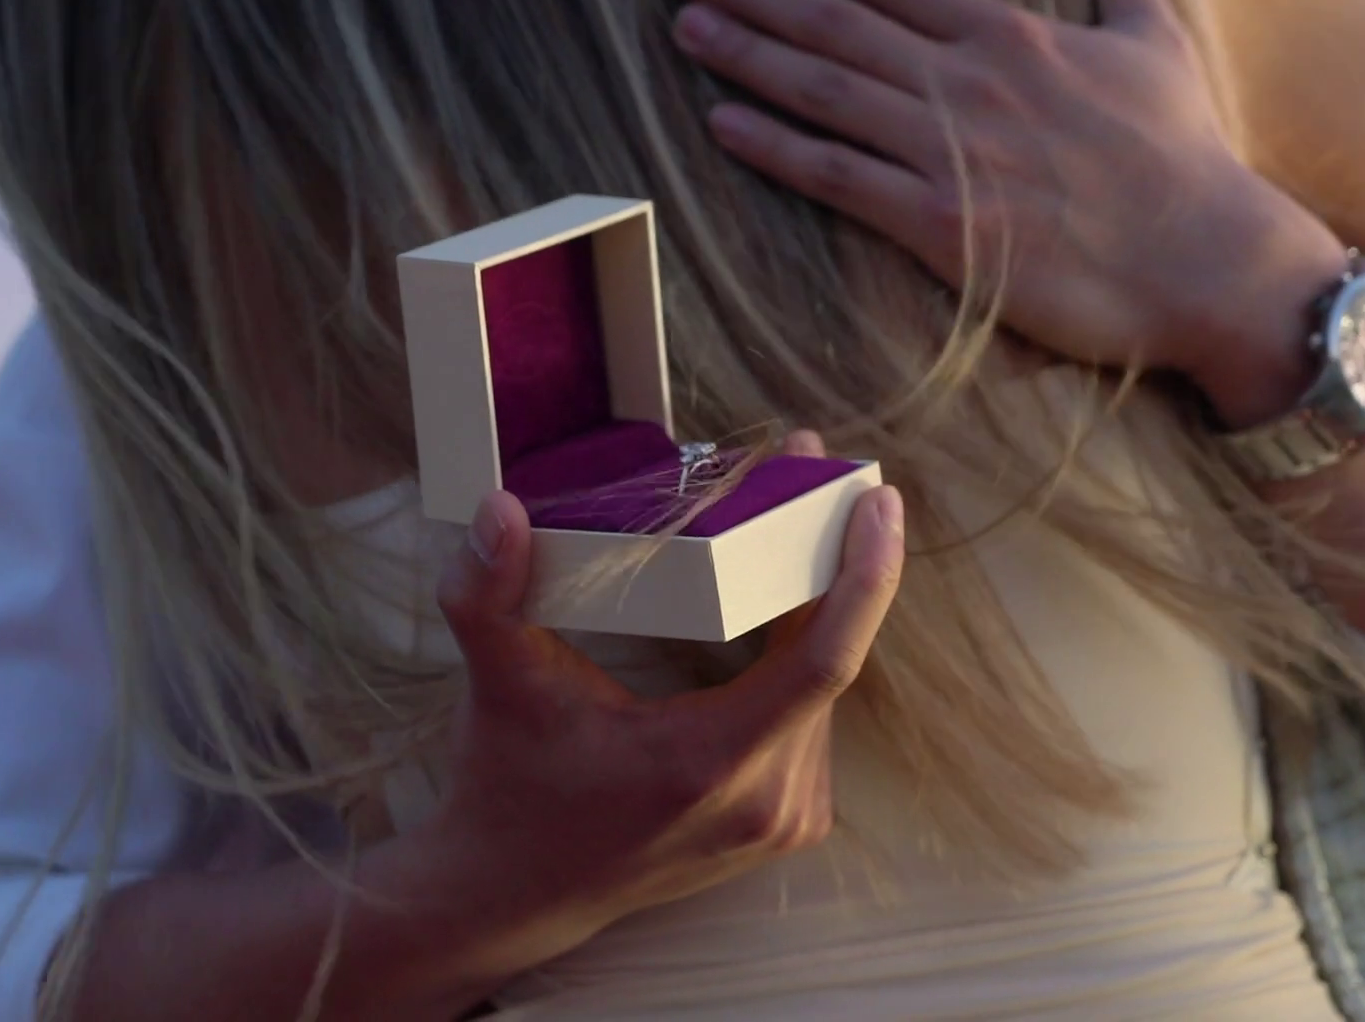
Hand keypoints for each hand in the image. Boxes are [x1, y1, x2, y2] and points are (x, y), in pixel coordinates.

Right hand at [396, 431, 903, 961]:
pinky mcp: (786, 824)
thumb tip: (498, 508)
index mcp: (711, 764)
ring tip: (792, 519)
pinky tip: (785, 596)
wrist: (512, 893)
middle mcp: (766, 799)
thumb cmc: (508, 787)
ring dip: (819, 604)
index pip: (826, 661)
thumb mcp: (496, 686)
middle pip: (832, 658)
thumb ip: (486, 593)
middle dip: (829, 559)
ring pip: (825, 687)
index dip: (864, 576)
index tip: (877, 501)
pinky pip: (813, 718)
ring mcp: (784, 819)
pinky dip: (805, 654)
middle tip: (807, 470)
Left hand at [668, 0, 1349, 423]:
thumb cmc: (1183, 154)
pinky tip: (722, 123)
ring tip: (686, 26)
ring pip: (826, 88)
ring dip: (746, 53)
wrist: (1208, 262)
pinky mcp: (942, 226)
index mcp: (1009, 35)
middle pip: (834, 18)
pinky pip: (839, 177)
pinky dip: (776, 147)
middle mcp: (968, 82)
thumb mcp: (1153, 36)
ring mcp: (951, 152)